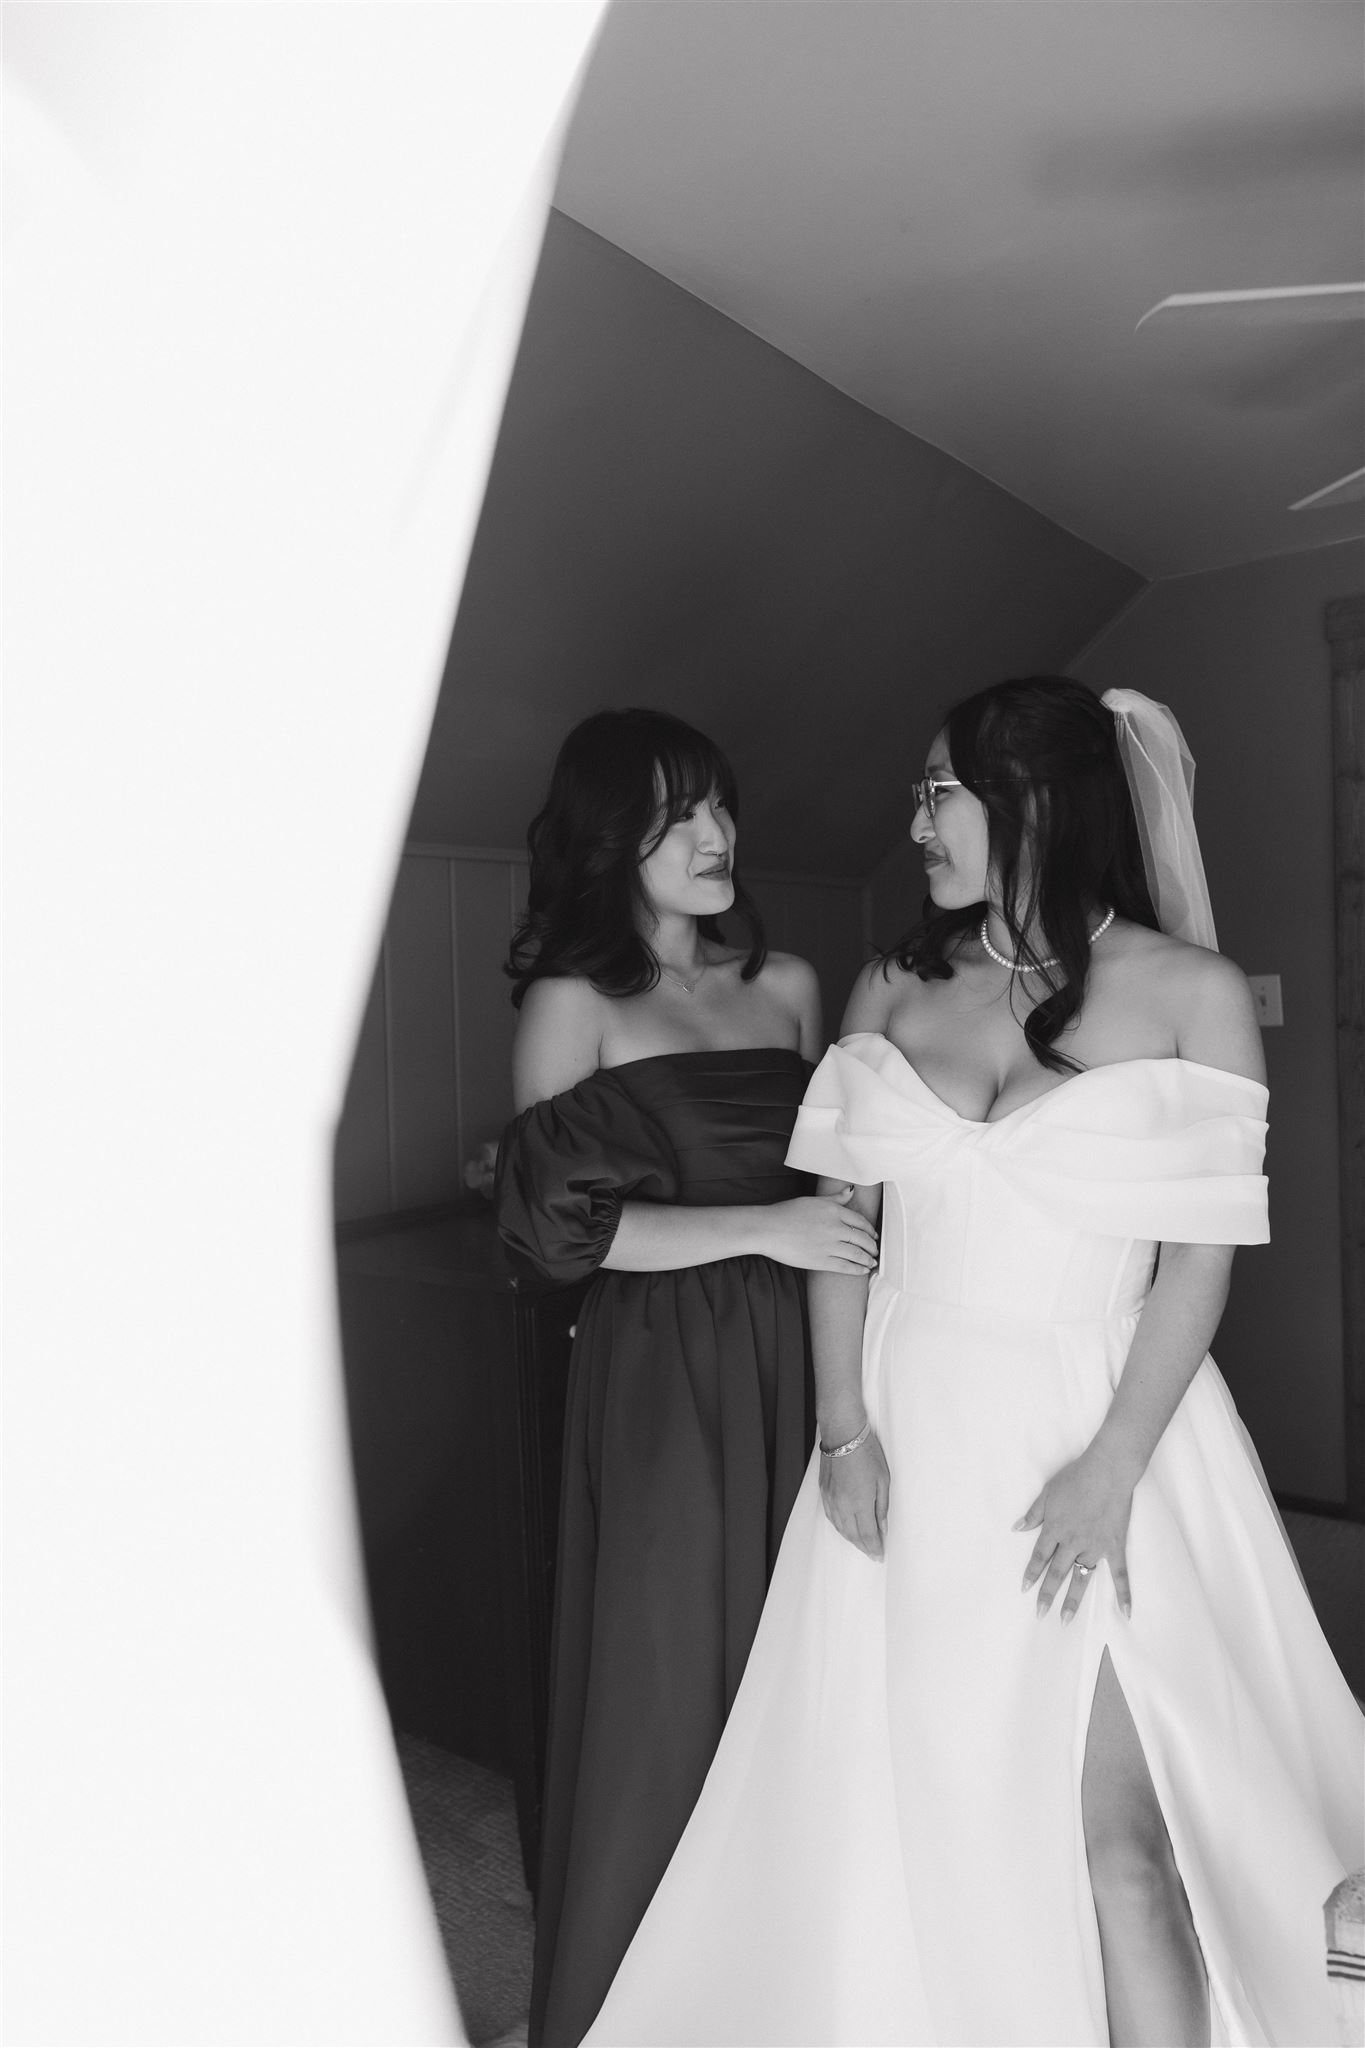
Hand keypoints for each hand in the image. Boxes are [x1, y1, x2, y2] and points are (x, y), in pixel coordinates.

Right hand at [761, 1187, 878, 1273]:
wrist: (768, 1229)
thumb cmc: (786, 1213)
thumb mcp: (813, 1200)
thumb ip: (835, 1198)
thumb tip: (851, 1190)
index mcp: (833, 1210)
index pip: (860, 1221)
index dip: (870, 1230)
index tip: (874, 1235)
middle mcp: (834, 1227)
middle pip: (862, 1238)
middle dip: (872, 1246)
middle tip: (875, 1251)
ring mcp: (829, 1245)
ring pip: (857, 1254)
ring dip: (868, 1259)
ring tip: (872, 1262)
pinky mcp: (821, 1261)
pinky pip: (846, 1266)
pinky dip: (858, 1269)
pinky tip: (863, 1270)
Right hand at [819, 1426, 889, 1558]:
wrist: (843, 1434)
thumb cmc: (866, 1452)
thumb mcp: (883, 1480)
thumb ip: (882, 1507)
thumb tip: (882, 1527)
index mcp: (859, 1503)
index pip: (868, 1534)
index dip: (875, 1547)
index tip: (880, 1555)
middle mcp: (842, 1505)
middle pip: (853, 1535)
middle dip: (864, 1547)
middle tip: (873, 1553)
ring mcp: (830, 1499)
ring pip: (840, 1528)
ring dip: (852, 1539)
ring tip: (862, 1545)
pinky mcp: (824, 1492)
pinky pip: (831, 1517)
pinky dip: (840, 1527)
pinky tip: (845, 1529)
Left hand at [1015, 1445, 1135, 1621]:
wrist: (1107, 1471)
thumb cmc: (1076, 1477)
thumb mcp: (1048, 1492)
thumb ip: (1034, 1513)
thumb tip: (1017, 1528)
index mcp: (1055, 1529)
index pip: (1040, 1556)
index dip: (1031, 1573)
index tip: (1024, 1588)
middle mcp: (1072, 1542)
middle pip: (1057, 1573)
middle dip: (1047, 1594)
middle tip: (1040, 1614)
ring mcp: (1094, 1547)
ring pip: (1082, 1578)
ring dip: (1073, 1599)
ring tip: (1065, 1619)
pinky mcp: (1114, 1547)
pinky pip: (1119, 1574)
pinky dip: (1123, 1593)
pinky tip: (1125, 1612)